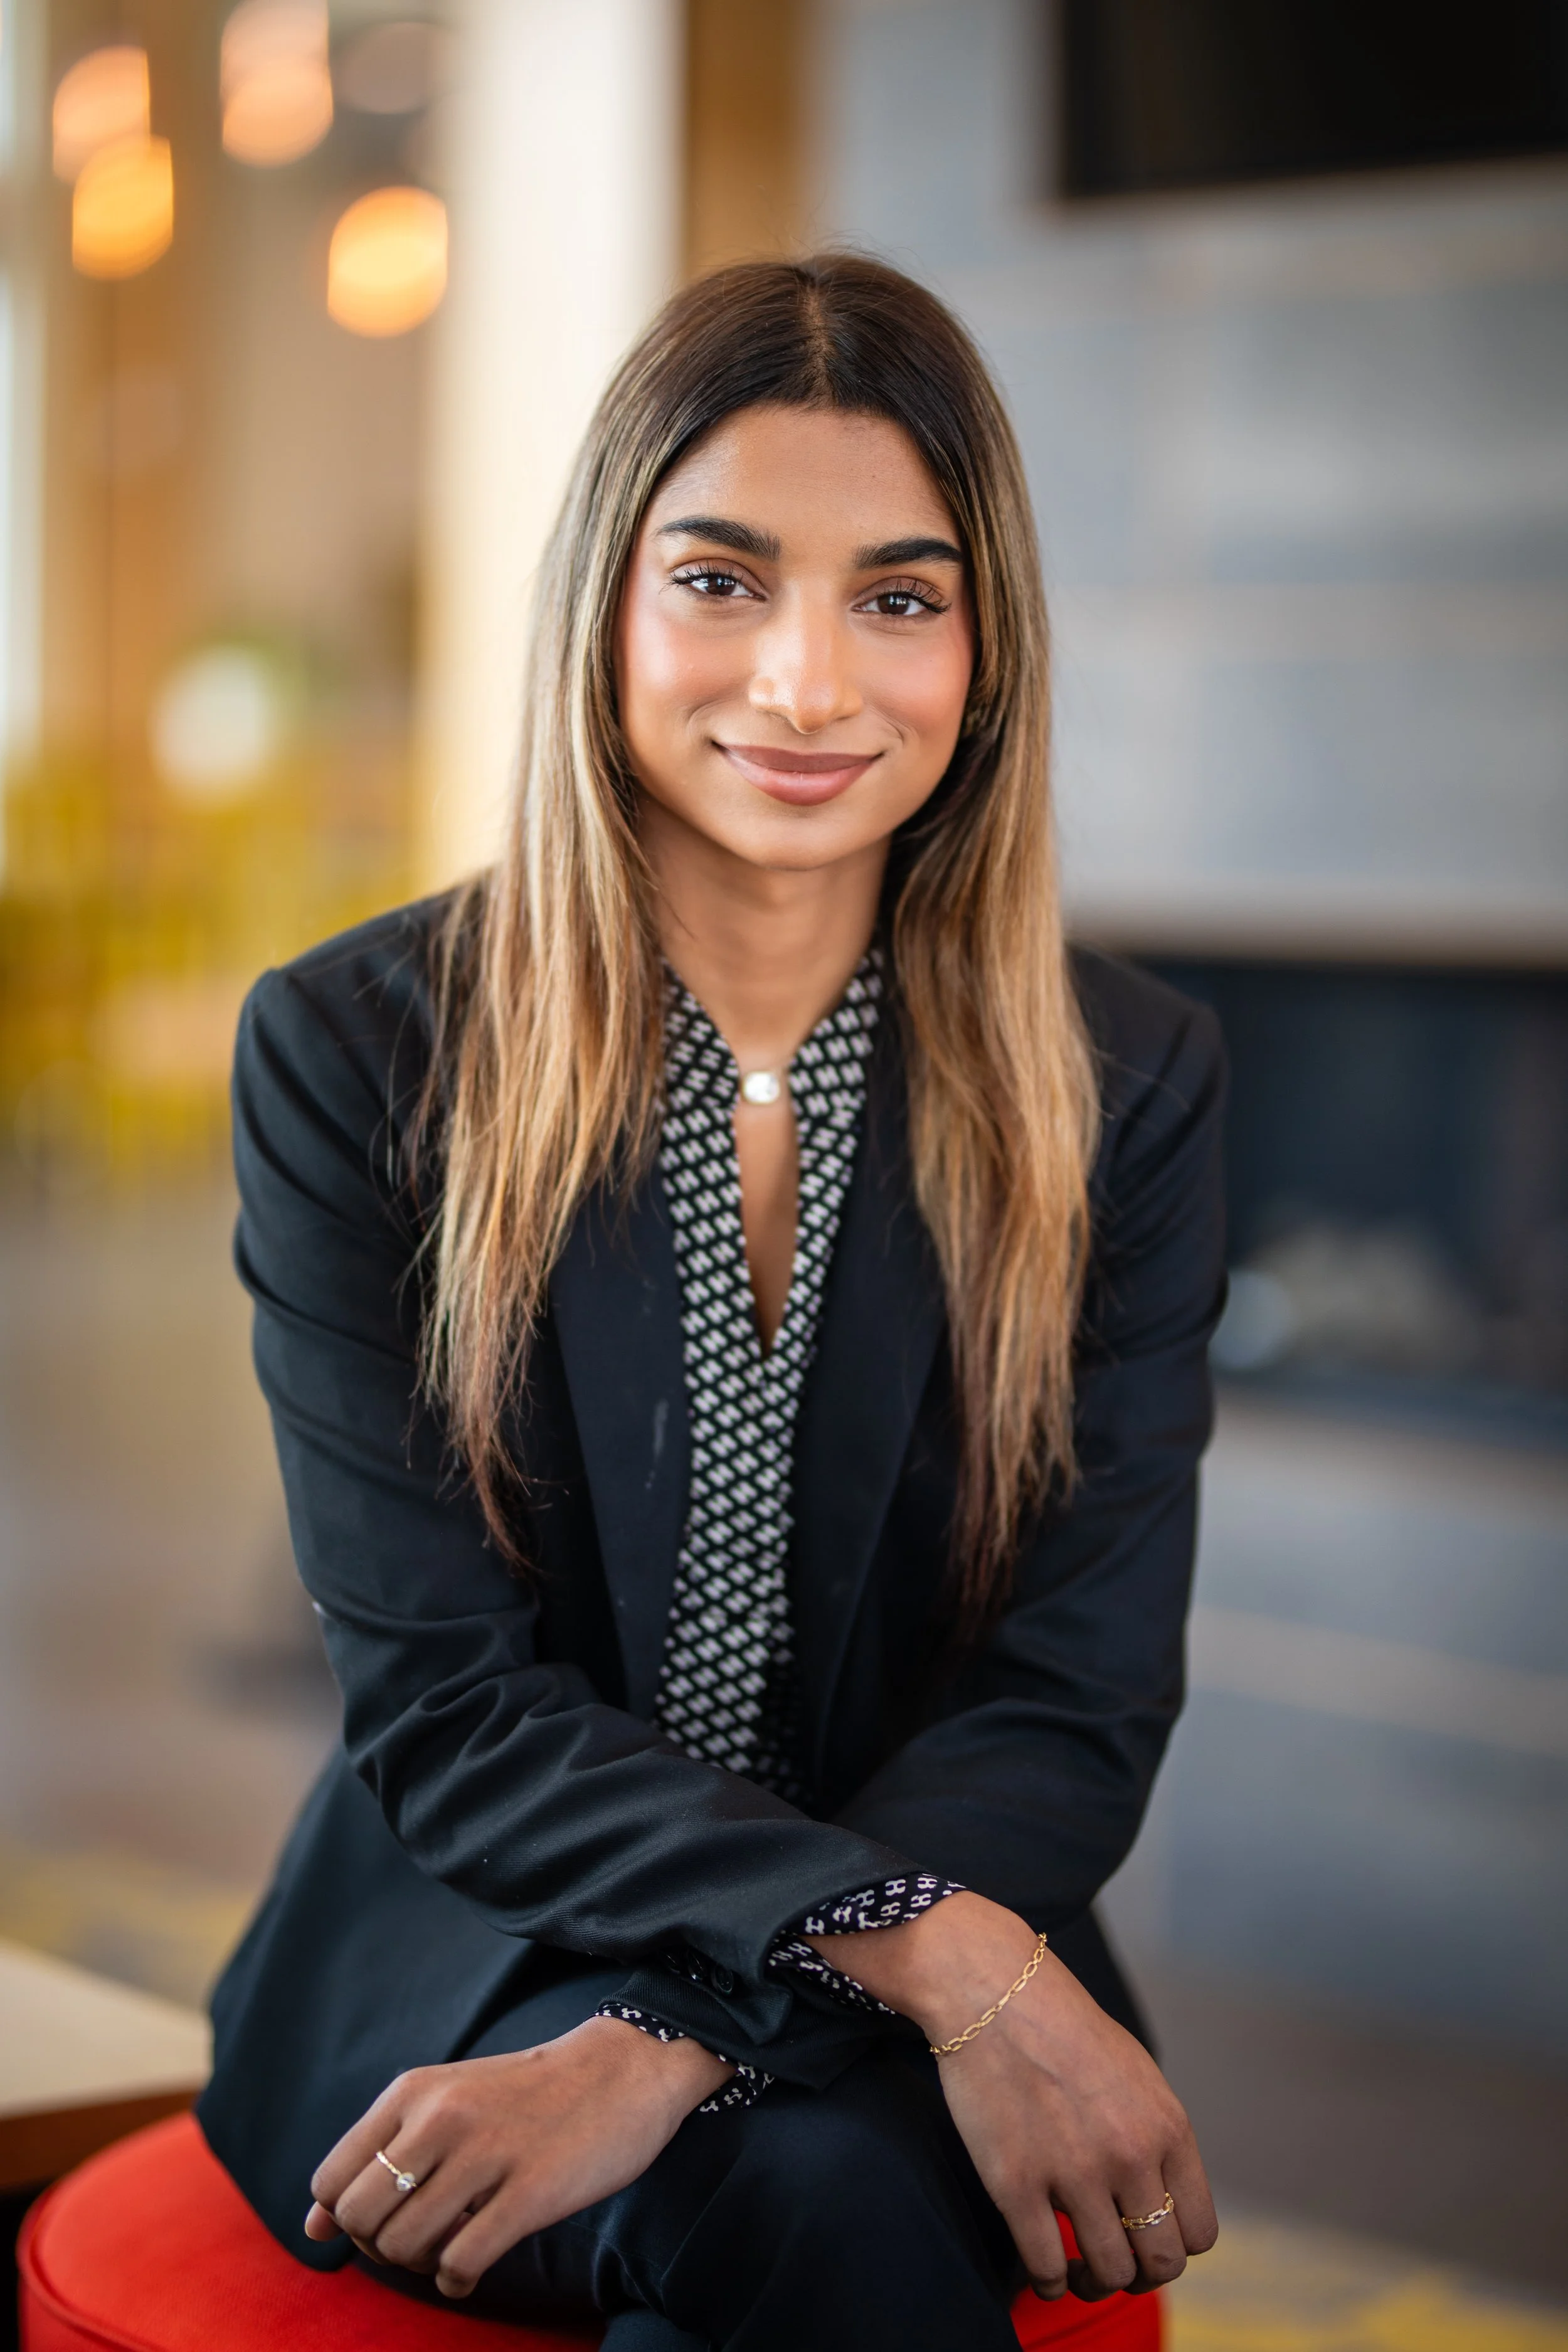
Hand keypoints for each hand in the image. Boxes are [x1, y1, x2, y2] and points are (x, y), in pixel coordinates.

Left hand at [303, 2017, 731, 2297]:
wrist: (623, 2068)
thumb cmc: (527, 2095)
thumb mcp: (444, 2102)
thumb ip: (378, 2154)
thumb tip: (311, 2229)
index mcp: (413, 2091)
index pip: (331, 2180)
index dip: (346, 2217)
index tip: (386, 2217)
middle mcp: (441, 2116)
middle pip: (360, 2217)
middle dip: (378, 2246)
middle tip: (418, 2239)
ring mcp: (487, 2153)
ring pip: (404, 2244)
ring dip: (419, 2265)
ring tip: (449, 2250)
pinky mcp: (531, 2191)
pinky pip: (460, 2262)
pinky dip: (455, 2282)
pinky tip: (471, 2271)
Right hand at [807, 1892, 1216, 2300]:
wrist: (992, 1989)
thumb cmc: (1061, 2025)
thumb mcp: (1137, 2072)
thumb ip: (1156, 2135)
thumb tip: (1162, 2195)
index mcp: (1167, 2126)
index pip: (1199, 2231)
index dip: (1174, 2246)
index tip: (1147, 2240)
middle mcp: (1130, 2155)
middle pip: (1160, 2262)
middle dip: (1139, 2273)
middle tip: (1114, 2263)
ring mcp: (1073, 2172)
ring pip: (1107, 2272)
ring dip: (1093, 2282)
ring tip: (1077, 2271)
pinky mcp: (1016, 2183)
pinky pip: (1046, 2267)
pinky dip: (1048, 2282)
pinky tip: (1043, 2268)